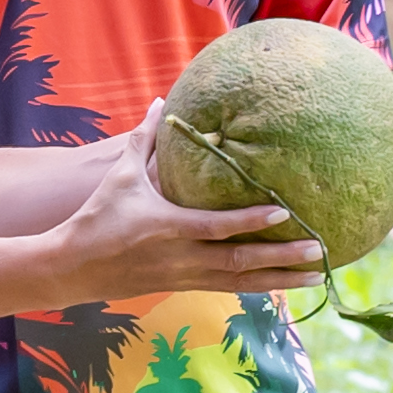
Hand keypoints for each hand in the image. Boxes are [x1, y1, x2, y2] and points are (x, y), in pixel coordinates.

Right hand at [48, 114, 323, 303]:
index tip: (283, 211)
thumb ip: (144, 139)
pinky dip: (259, 287)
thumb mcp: (120, 175)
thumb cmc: (98, 216)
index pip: (217, 226)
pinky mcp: (184, 287)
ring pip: (240, 282)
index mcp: (168, 227)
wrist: (72, 269)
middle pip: (239, 261)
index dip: (250, 220)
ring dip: (280, 279)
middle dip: (281, 258)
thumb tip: (161, 103)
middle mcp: (182, 258)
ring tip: (316, 275)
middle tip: (319, 251)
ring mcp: (185, 277)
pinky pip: (229, 288)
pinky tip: (285, 285)